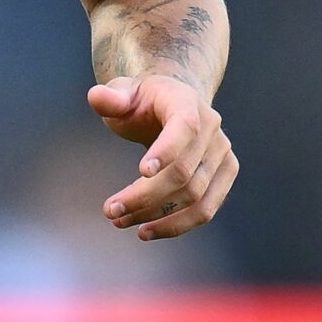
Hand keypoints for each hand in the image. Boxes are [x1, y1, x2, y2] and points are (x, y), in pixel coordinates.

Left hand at [86, 73, 237, 240]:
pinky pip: (206, 209)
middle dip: (145, 196)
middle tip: (111, 210)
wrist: (171, 105)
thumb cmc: (142, 100)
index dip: (167, 150)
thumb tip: (97, 97)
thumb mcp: (123, 92)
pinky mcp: (224, 176)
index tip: (141, 172)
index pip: (185, 127)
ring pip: (195, 197)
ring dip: (157, 215)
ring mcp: (222, 154)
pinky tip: (146, 229)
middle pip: (184, 172)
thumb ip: (109, 98)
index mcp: (187, 101)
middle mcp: (212, 128)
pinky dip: (177, 224)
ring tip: (121, 221)